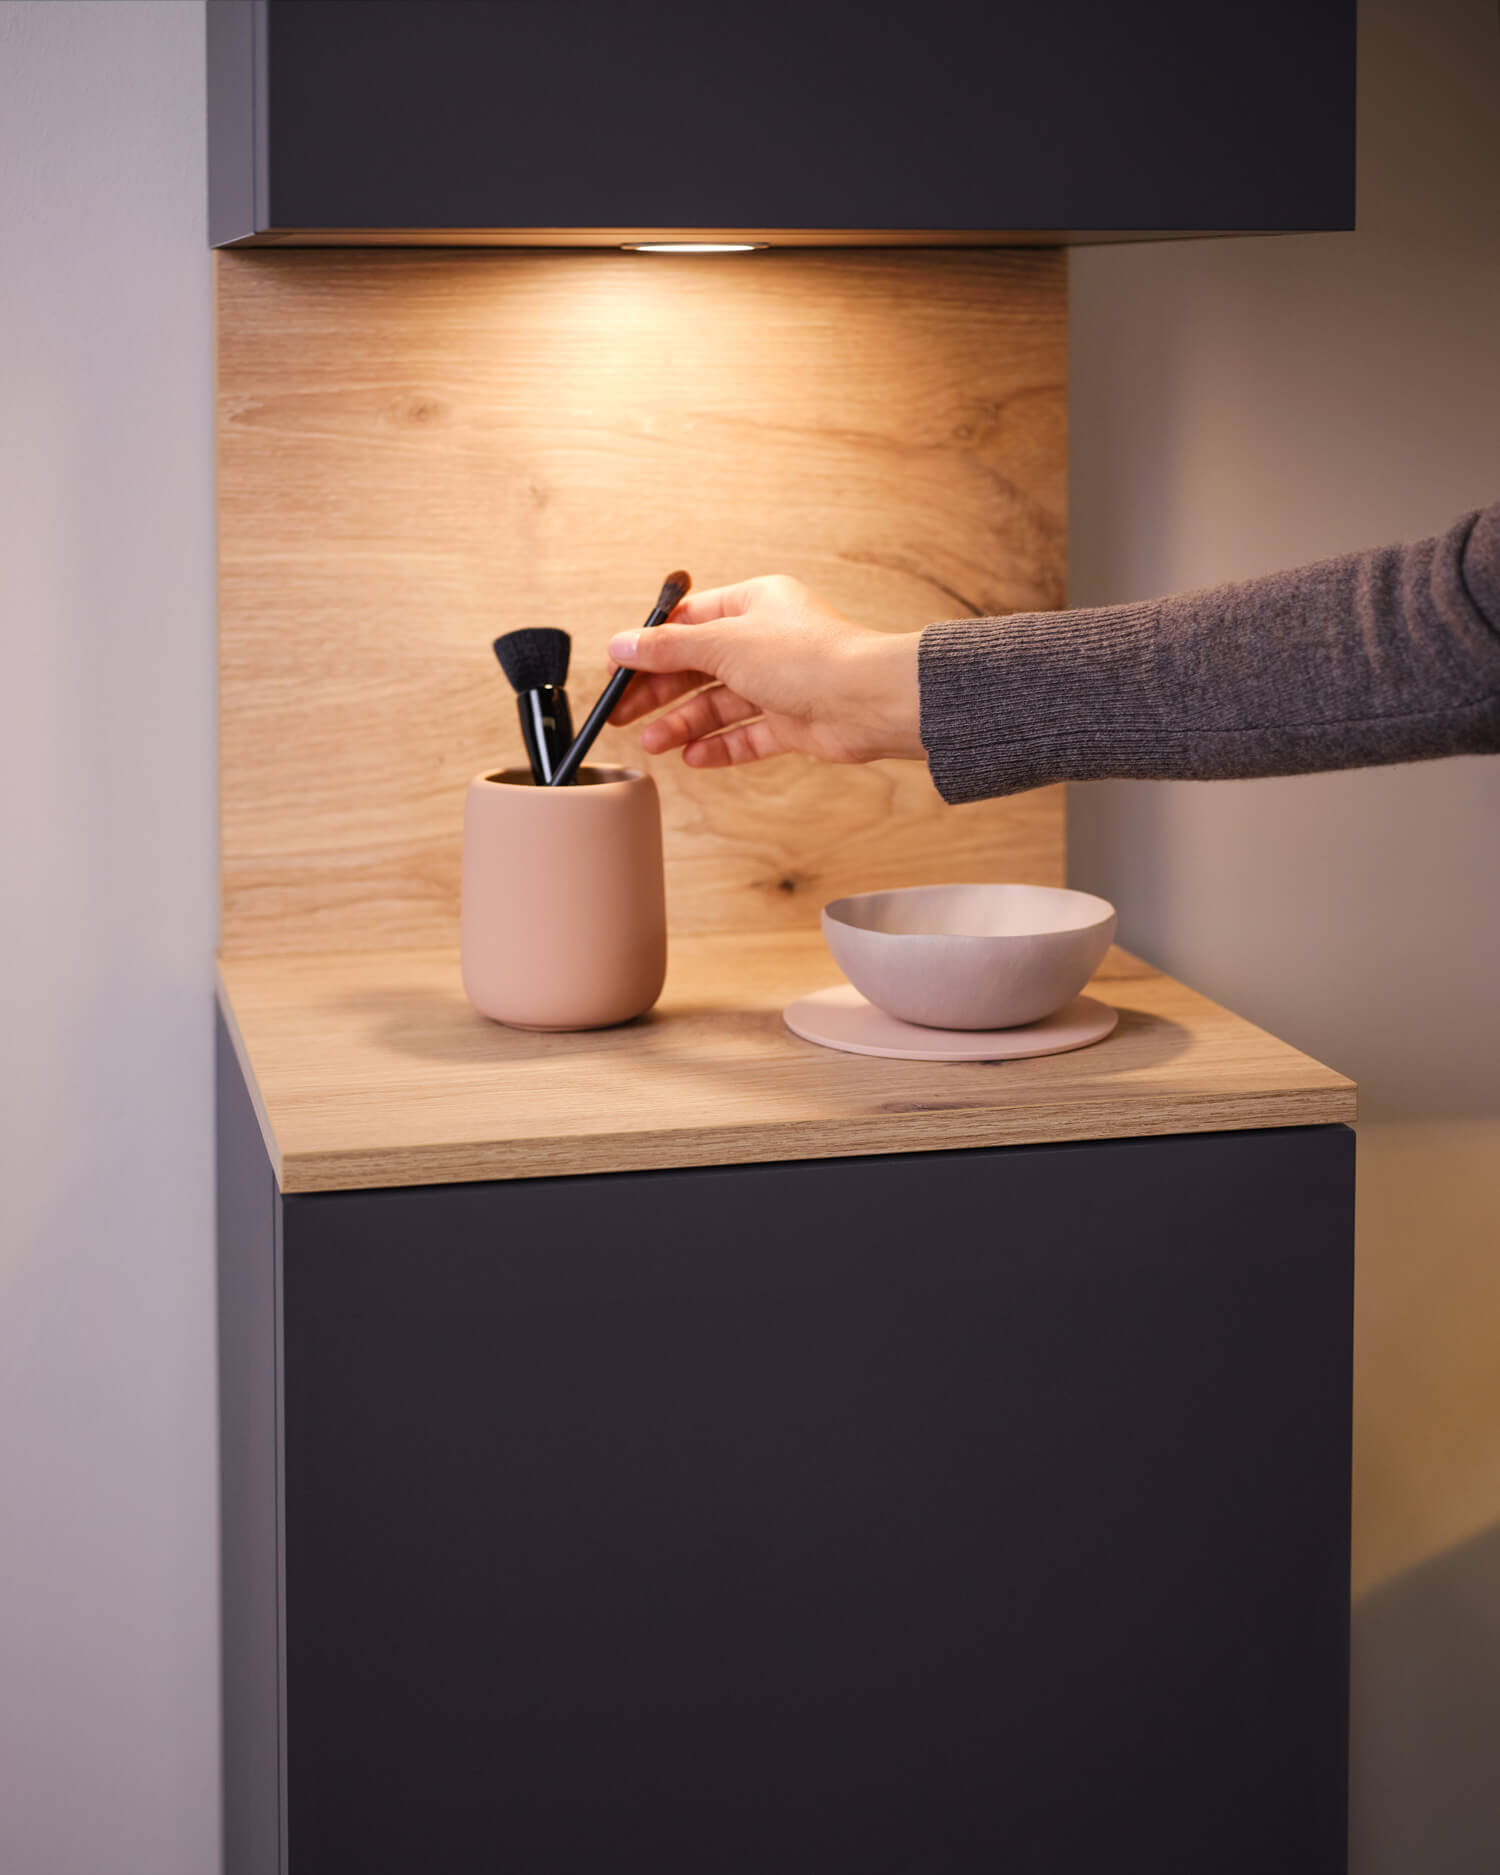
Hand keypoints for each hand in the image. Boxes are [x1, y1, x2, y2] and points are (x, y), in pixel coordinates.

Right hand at [607, 575, 923, 768]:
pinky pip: (747, 735)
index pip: (689, 622)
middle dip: (660, 692)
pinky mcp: (794, 721)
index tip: (619, 669)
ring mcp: (781, 683)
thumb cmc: (810, 658)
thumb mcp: (723, 644)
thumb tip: (622, 644)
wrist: (869, 700)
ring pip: (720, 704)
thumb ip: (668, 648)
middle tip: (623, 714)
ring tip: (653, 743)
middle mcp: (766, 641)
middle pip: (699, 666)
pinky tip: (694, 757)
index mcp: (754, 604)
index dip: (651, 646)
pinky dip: (720, 746)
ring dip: (684, 723)